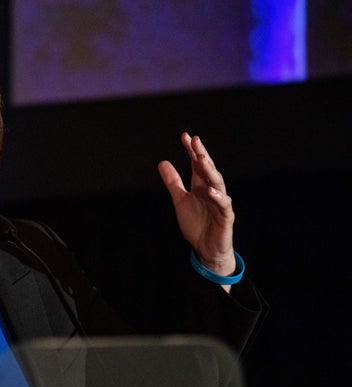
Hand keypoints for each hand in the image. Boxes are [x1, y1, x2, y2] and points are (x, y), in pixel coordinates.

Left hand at [158, 133, 235, 277]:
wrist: (206, 248)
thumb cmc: (196, 224)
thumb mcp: (180, 201)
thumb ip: (173, 182)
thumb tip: (162, 162)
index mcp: (200, 185)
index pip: (197, 164)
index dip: (191, 150)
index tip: (185, 136)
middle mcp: (212, 190)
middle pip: (208, 169)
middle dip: (201, 154)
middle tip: (194, 140)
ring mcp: (220, 202)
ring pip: (217, 183)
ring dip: (210, 171)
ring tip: (201, 159)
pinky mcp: (226, 216)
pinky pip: (223, 205)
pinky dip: (217, 197)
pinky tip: (210, 190)